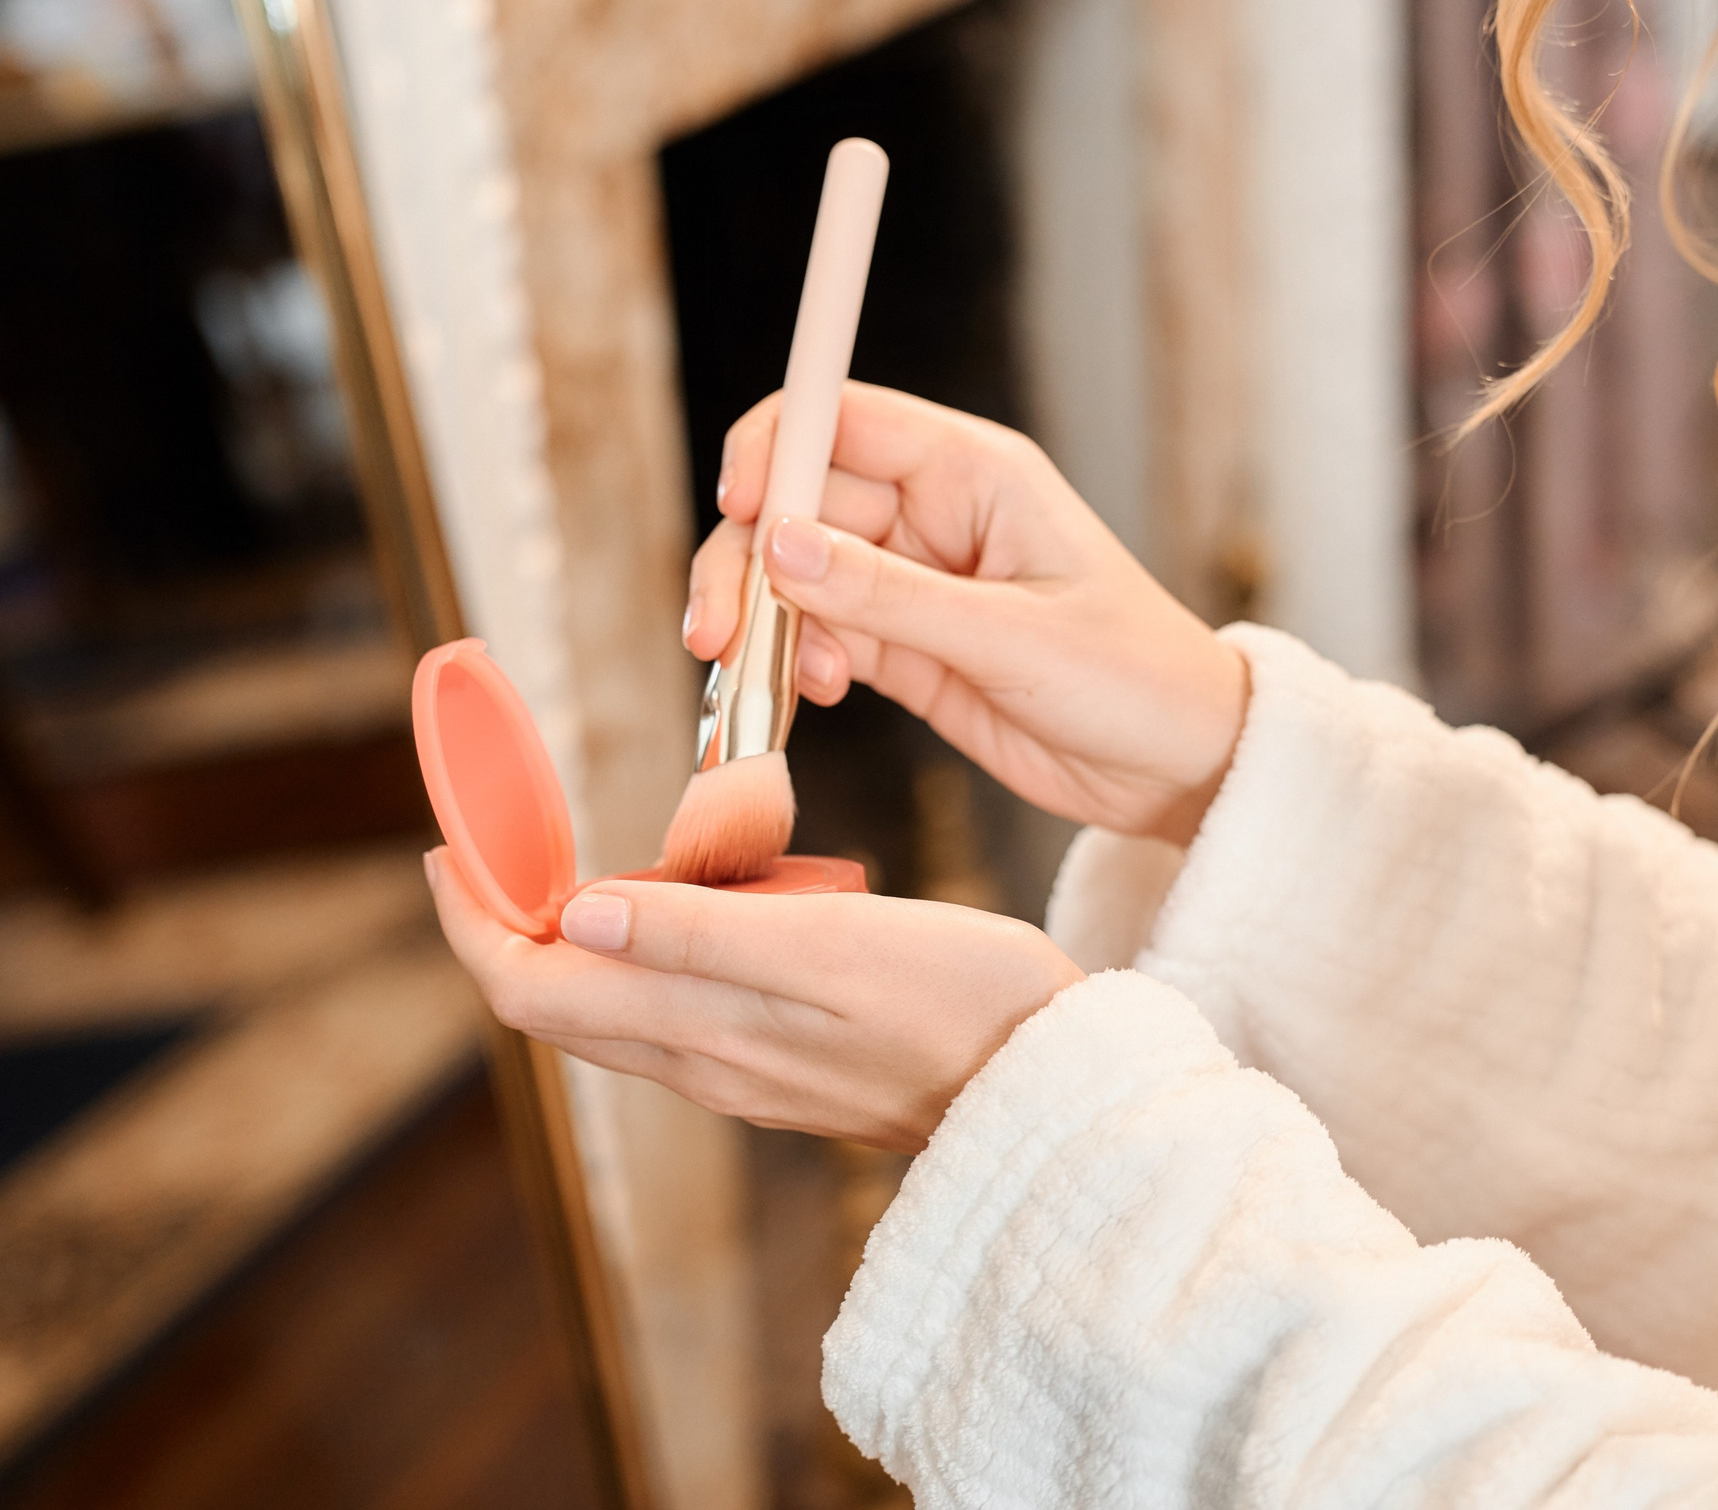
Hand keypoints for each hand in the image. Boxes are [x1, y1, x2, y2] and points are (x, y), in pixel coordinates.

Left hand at [428, 850, 1083, 1151]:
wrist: (1056, 1089)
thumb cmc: (968, 1006)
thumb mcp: (836, 946)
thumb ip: (701, 935)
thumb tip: (574, 916)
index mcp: (705, 1029)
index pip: (533, 986)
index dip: (475, 916)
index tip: (450, 845)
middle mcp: (708, 1062)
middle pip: (557, 1003)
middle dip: (508, 919)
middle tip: (495, 840)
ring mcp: (744, 1071)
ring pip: (613, 1010)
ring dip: (577, 937)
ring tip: (583, 859)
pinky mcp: (785, 1067)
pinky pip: (674, 1014)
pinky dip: (645, 955)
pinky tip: (688, 908)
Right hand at [687, 382, 1247, 844]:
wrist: (1181, 767)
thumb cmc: (1134, 679)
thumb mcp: (1014, 638)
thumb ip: (891, 596)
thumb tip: (780, 546)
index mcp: (975, 473)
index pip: (842, 420)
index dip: (775, 450)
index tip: (740, 509)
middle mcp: (936, 515)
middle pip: (798, 504)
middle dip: (747, 562)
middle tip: (719, 636)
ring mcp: (916, 584)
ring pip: (797, 577)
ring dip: (765, 623)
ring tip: (767, 680)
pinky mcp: (906, 650)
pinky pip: (822, 638)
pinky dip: (797, 665)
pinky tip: (814, 697)